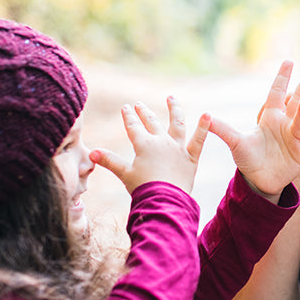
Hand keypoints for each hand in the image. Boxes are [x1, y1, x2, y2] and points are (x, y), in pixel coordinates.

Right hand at [90, 97, 209, 194]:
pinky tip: (208, 114)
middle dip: (144, 113)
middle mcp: (161, 142)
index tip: (126, 108)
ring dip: (174, 109)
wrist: (164, 201)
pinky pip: (199, 140)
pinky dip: (204, 127)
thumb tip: (92, 153)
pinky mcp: (191, 158)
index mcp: (144, 145)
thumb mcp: (125, 174)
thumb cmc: (143, 189)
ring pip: (176, 124)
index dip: (128, 117)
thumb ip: (109, 161)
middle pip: (152, 123)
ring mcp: (177, 148)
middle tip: (139, 104)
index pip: (134, 127)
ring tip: (171, 98)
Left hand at [209, 60, 299, 199]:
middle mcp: (286, 123)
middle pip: (297, 100)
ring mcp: (296, 137)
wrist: (259, 180)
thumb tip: (204, 116)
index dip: (282, 77)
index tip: (289, 61)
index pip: (277, 92)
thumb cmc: (248, 158)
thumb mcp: (235, 142)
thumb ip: (222, 129)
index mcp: (270, 116)